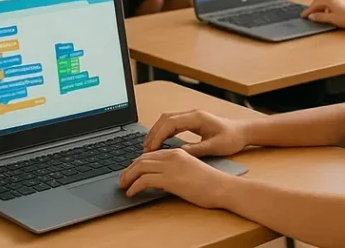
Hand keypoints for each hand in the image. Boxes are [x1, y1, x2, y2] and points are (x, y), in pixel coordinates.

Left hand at [118, 148, 234, 207]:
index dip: (137, 163)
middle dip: (128, 169)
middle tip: (122, 179)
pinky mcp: (170, 179)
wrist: (222, 186)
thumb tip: (161, 178)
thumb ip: (175, 169)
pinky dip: (134, 186)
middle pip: (142, 159)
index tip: (130, 171)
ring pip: (140, 167)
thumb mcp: (190, 170)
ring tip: (123, 186)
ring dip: (127, 177)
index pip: (150, 154)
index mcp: (177, 152)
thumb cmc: (210, 182)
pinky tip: (132, 192)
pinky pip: (145, 180)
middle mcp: (172, 156)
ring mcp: (170, 167)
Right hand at [142, 109, 248, 156]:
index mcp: (197, 118)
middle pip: (165, 119)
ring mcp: (191, 116)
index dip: (158, 135)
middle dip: (153, 133)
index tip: (151, 148)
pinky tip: (160, 143)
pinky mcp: (192, 121)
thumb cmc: (232, 138)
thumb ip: (197, 149)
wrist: (243, 132)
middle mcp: (192, 114)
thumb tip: (179, 153)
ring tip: (149, 147)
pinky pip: (173, 124)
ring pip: (167, 120)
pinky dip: (163, 132)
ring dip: (156, 132)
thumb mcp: (215, 147)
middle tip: (145, 149)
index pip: (170, 123)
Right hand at [301, 0, 344, 29]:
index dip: (308, 11)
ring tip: (315, 16)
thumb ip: (320, 17)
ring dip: (318, 9)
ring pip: (323, 3)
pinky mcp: (341, 4)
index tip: (303, 16)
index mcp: (329, 0)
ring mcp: (337, 0)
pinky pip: (329, 5)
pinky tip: (326, 15)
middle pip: (318, 2)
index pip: (314, 4)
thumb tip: (311, 16)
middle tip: (307, 16)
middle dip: (312, 9)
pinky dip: (324, 9)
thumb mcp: (331, 19)